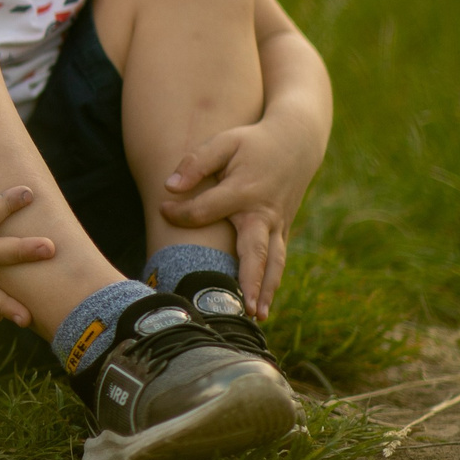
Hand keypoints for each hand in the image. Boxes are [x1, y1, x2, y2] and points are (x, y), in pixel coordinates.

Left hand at [159, 115, 323, 317]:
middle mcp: (264, 213)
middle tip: (244, 308)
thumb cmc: (252, 143)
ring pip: (274, 263)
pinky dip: (272, 282)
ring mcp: (277, 224)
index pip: (207, 210)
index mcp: (244, 190)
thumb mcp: (224, 142)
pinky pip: (278, 259)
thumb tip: (170, 187)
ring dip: (267, 290)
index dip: (182, 213)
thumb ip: (196, 163)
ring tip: (258, 317)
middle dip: (250, 280)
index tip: (163, 210)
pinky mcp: (283, 230)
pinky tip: (262, 304)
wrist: (296, 142)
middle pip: (256, 251)